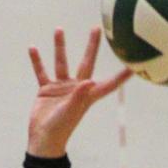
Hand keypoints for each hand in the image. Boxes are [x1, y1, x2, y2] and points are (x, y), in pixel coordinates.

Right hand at [27, 27, 130, 157]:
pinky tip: (33, 48)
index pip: (110, 83)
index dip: (122, 75)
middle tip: (96, 28)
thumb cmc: (60, 129)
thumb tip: (89, 81)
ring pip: (62, 62)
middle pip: (86, 62)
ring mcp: (62, 87)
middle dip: (92, 46)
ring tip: (59, 29)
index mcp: (88, 95)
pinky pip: (42, 71)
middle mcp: (77, 88)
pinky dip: (37, 61)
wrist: (43, 139)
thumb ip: (79, 96)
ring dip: (60, 47)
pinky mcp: (47, 89)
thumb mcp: (70, 111)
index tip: (134, 64)